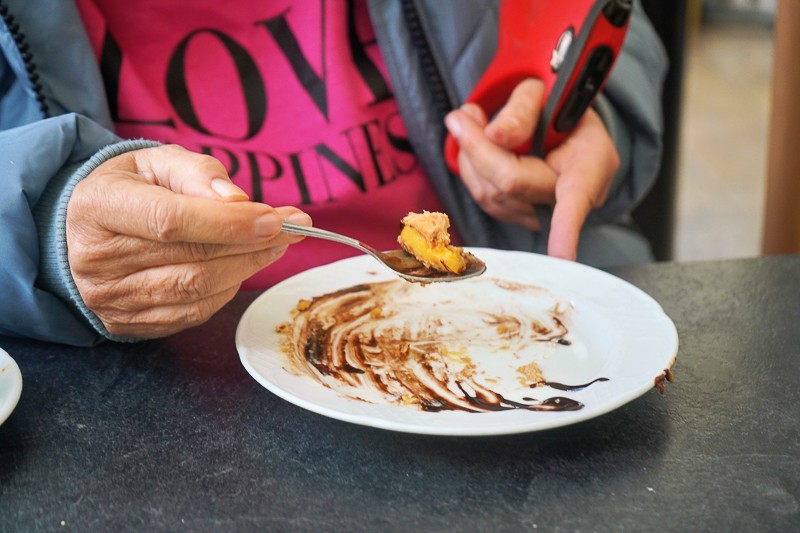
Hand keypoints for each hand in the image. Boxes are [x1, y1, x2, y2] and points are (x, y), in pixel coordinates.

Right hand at [66, 144, 309, 338]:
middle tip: (293, 227)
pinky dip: (228, 288)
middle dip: (252, 243)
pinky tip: (243, 264)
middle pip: (192, 258)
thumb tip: (237, 202)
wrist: (90, 228)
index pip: (171, 221)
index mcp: (97, 207)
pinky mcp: (130, 323)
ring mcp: (110, 298)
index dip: (228, 223)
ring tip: (275, 243)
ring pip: (198, 289)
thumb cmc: (134, 189)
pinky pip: (195, 311)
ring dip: (248, 266)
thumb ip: (198, 173)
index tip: (274, 218)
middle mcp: (96, 259)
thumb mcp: (159, 162)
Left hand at [444, 78, 619, 259]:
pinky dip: (470, 167)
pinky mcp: (520, 215)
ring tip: (468, 119)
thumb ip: (523, 109)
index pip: (576, 198)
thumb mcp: (548, 92)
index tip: (563, 256)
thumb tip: (495, 135)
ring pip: (491, 194)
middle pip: (512, 184)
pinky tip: (472, 141)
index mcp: (592, 162)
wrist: (562, 122)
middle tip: (462, 115)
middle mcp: (573, 196)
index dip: (567, 230)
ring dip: (468, 156)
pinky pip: (484, 197)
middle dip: (478, 149)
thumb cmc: (558, 104)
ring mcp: (545, 212)